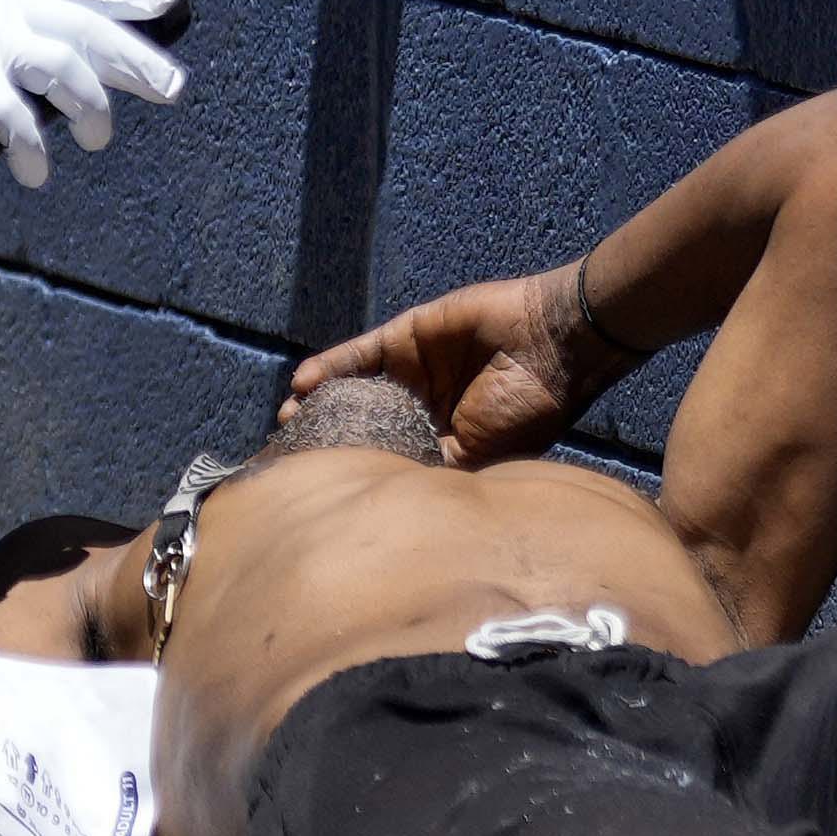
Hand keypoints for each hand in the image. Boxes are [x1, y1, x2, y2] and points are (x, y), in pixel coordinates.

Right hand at [0, 0, 187, 188]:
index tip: (166, 1)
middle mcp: (8, 2)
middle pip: (91, 29)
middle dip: (137, 60)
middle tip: (172, 88)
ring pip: (68, 70)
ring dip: (93, 108)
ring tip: (101, 138)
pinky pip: (15, 118)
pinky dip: (32, 148)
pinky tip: (37, 170)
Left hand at [287, 260, 617, 467]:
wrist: (550, 341)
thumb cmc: (525, 409)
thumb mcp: (481, 456)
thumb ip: (436, 470)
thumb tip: (386, 497)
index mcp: (446, 443)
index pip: (394, 458)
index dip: (361, 471)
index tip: (322, 490)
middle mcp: (425, 409)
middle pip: (367, 424)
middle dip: (331, 438)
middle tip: (291, 455)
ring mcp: (413, 373)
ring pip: (356, 389)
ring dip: (322, 404)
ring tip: (286, 422)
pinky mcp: (404, 338)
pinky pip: (359, 354)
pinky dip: (330, 367)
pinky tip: (302, 384)